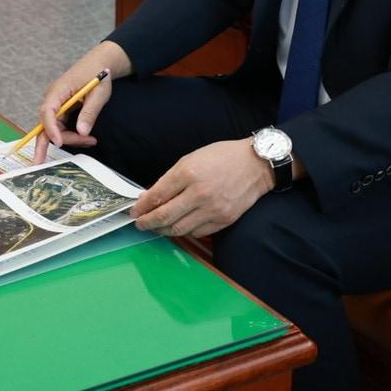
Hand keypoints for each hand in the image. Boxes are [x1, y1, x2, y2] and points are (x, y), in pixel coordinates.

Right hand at [34, 41, 131, 162]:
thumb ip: (89, 112)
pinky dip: (73, 135)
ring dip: (71, 138)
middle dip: (54, 142)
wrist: (99, 64)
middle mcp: (53, 99)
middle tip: (62, 155)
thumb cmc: (98, 74)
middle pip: (47, 125)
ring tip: (91, 141)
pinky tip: (86, 138)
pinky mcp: (62, 110)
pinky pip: (62, 127)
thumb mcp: (98, 93)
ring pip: (55, 129)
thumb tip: (82, 132)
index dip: (50, 129)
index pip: (48, 111)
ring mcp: (56, 105)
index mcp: (58, 91)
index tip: (58, 142)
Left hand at [130, 139, 272, 238]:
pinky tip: (179, 225)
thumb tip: (150, 197)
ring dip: (163, 230)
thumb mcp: (191, 158)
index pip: (157, 196)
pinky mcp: (224, 220)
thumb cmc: (222, 157)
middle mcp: (199, 193)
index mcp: (188, 173)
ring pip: (179, 229)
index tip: (135, 211)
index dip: (142, 207)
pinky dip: (185, 231)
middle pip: (164, 216)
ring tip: (157, 227)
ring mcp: (213, 209)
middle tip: (140, 223)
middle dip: (148, 222)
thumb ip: (170, 179)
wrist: (256, 164)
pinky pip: (197, 233)